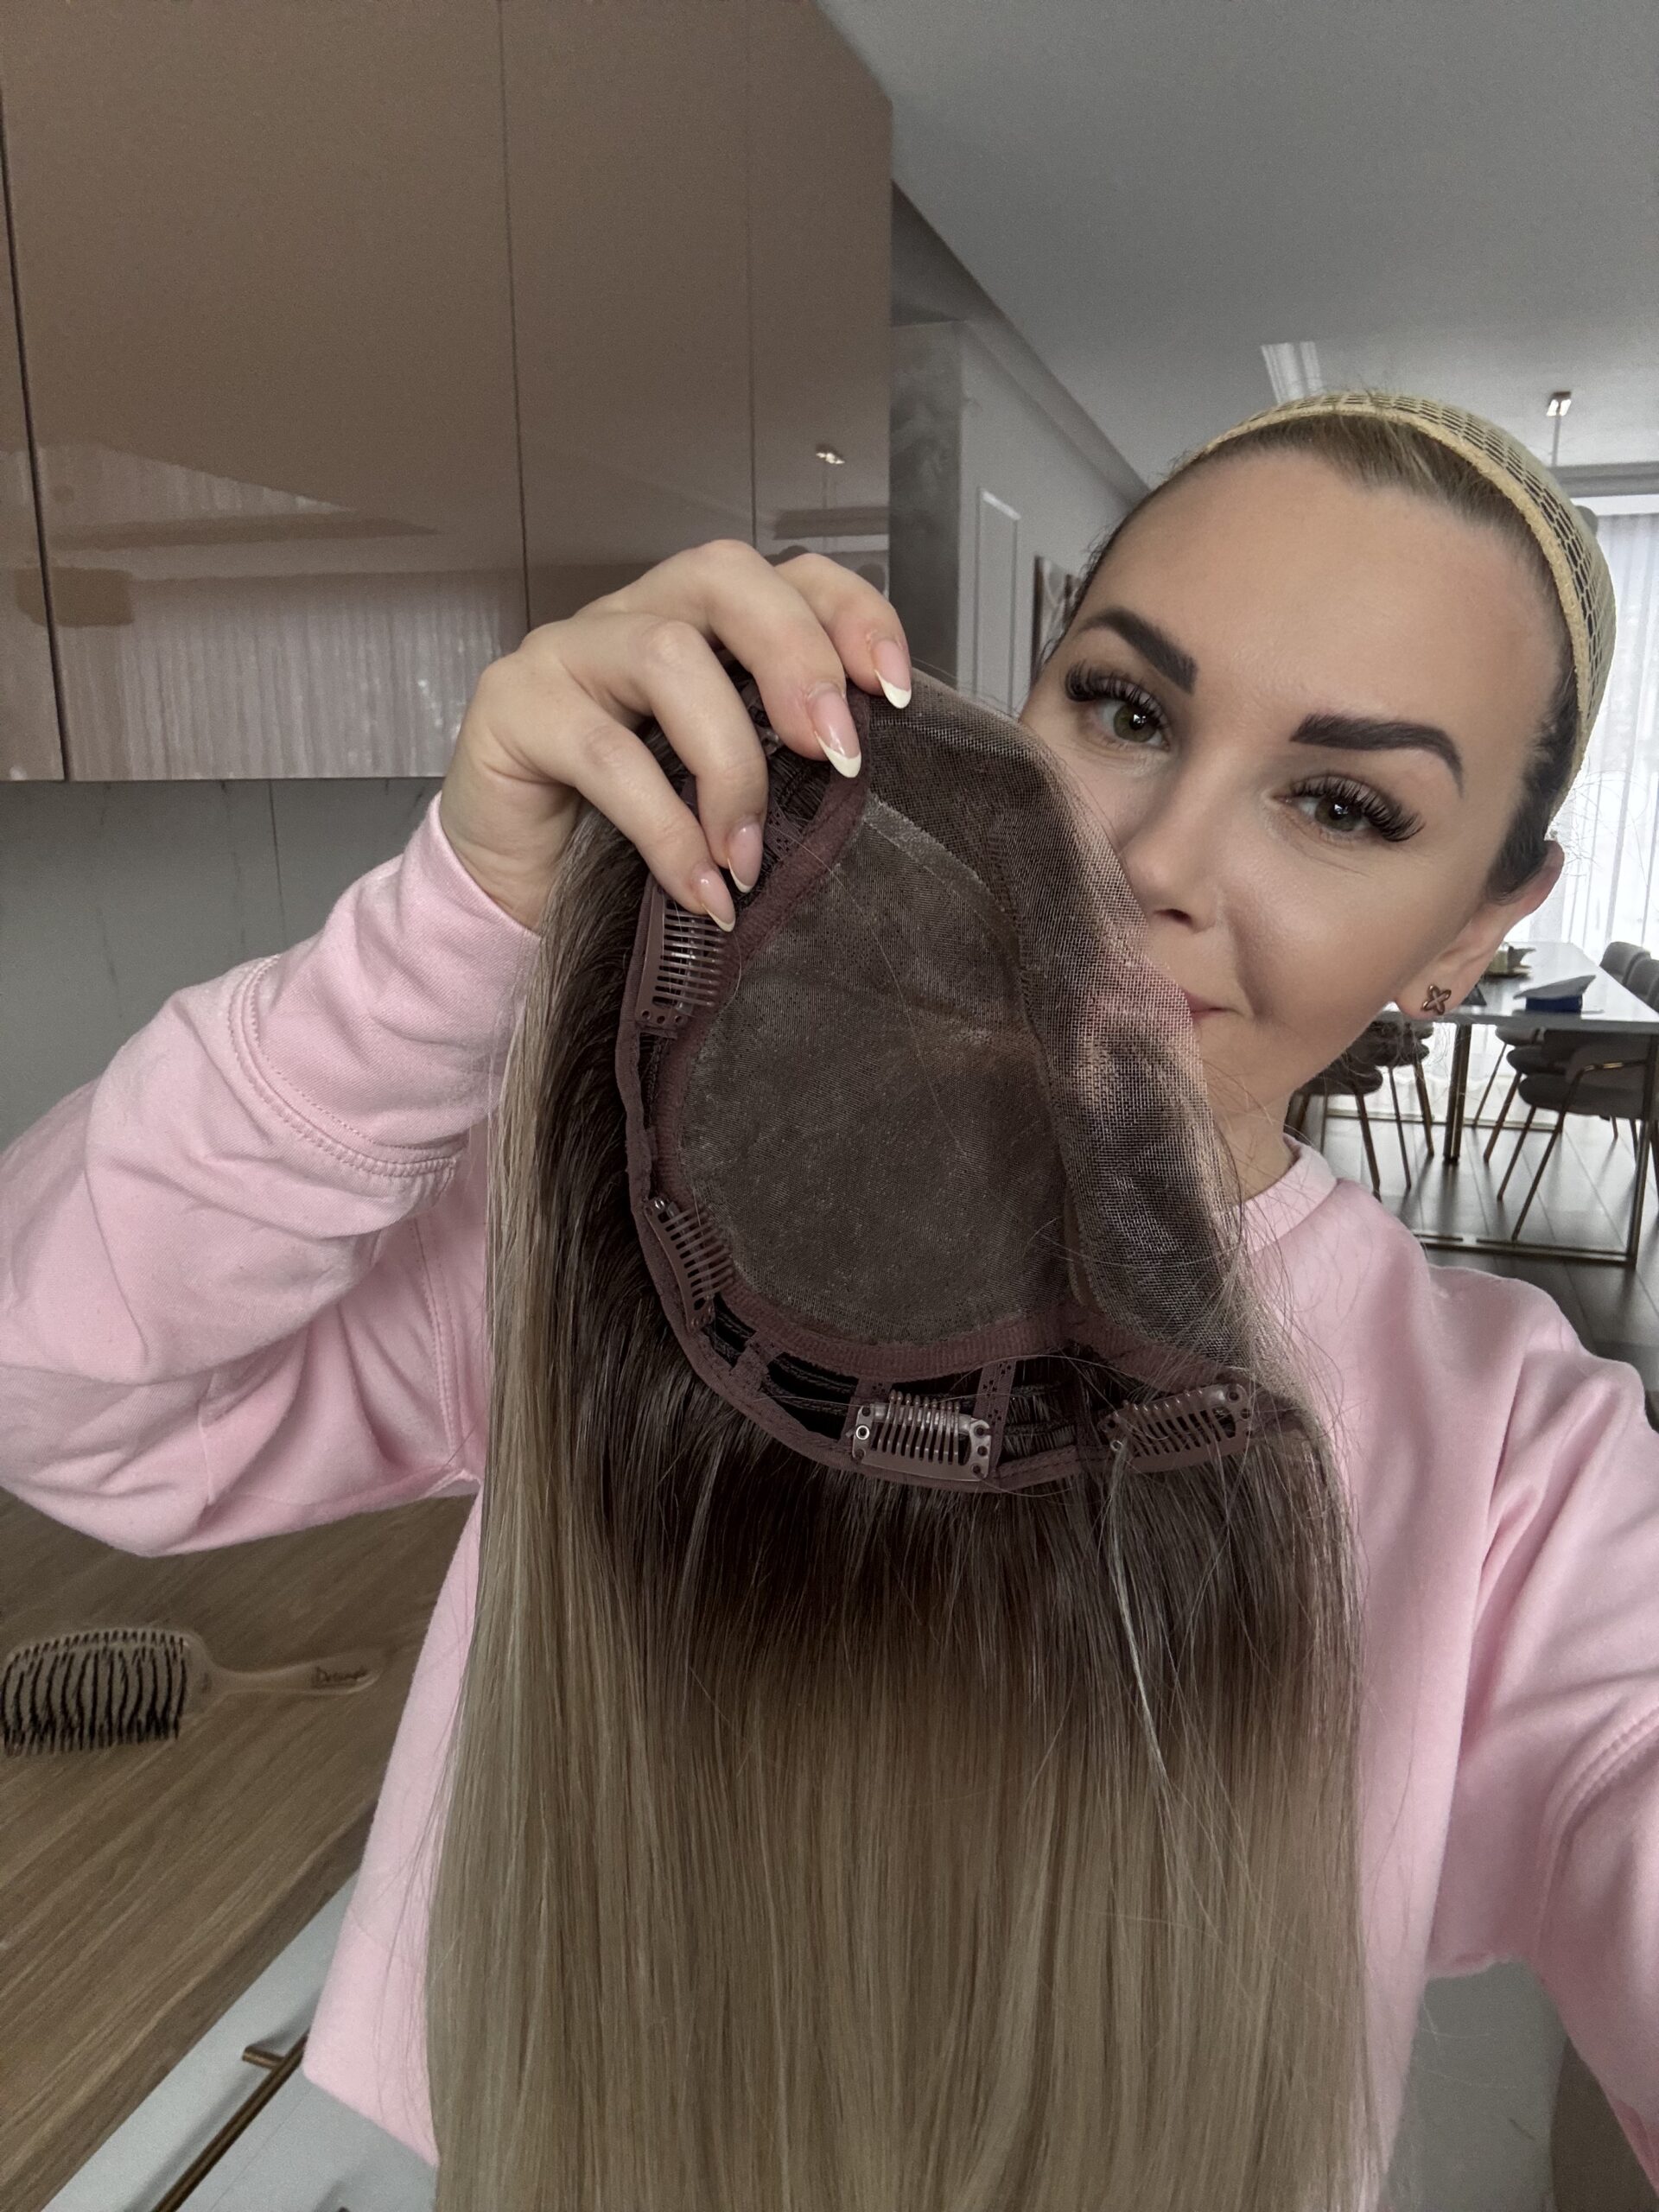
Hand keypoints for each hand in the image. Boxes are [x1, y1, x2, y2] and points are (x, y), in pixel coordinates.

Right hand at [438, 540, 912, 933]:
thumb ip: (778, 764)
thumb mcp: (723, 796)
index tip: (894, 693)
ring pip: (666, 654)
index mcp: (699, 624)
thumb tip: (862, 783)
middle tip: (835, 757)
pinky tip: (701, 888)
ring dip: (729, 763)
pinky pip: (605, 754)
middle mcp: (632, 616)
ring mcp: (565, 651)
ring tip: (750, 857)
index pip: (787, 575)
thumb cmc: (629, 841)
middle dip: (795, 659)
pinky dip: (667, 828)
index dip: (851, 615)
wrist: (516, 899)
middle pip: (723, 579)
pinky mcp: (511, 707)